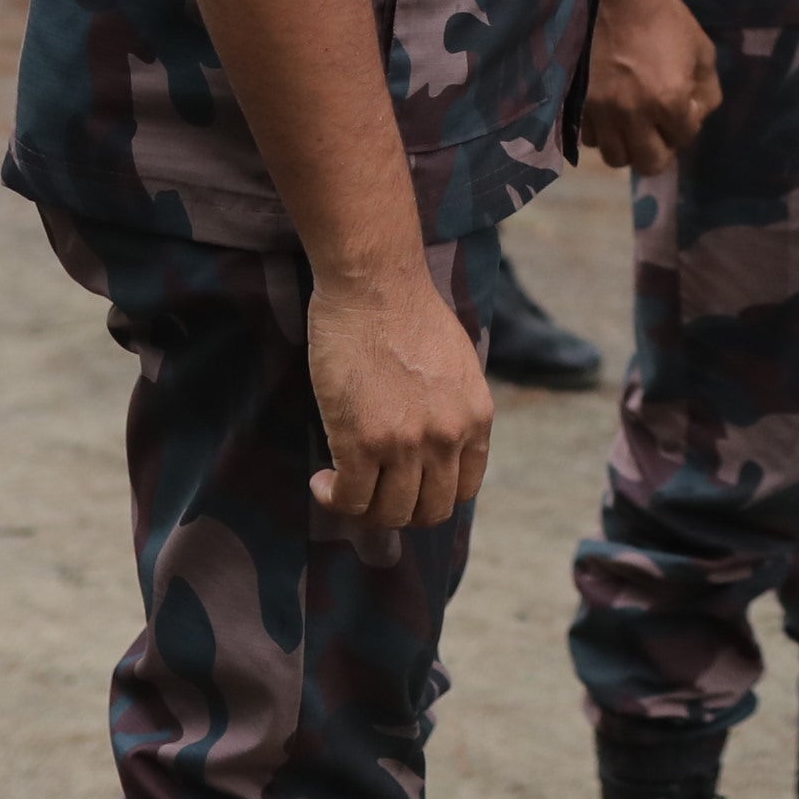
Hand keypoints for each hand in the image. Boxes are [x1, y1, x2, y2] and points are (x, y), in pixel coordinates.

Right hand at [305, 260, 490, 535]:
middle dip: (398, 510)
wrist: (375, 284)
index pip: (464, 489)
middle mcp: (449, 437)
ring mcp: (408, 443)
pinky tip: (322, 482)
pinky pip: (351, 500)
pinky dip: (334, 499)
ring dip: (363, 509)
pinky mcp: (363, 442)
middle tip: (371, 492)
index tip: (404, 486)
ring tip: (341, 487)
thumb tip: (436, 445)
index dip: (431, 496)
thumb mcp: (457, 366)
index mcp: (477, 417)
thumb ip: (454, 409)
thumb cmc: (408, 313)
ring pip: (390, 513)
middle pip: (429, 511)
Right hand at [580, 0, 720, 172]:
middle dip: (659, 149)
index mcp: (669, 100)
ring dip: (628, 144)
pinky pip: (589, 139)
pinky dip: (602, 132)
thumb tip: (697, 116)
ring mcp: (601, 111)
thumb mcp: (702, 49)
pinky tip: (609, 112)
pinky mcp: (577, 104)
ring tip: (632, 122)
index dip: (687, 123)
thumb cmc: (664, 17)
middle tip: (658, 128)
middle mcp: (633, 114)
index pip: (684, 138)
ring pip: (615, 157)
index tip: (682, 103)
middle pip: (649, 163)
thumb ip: (707, 90)